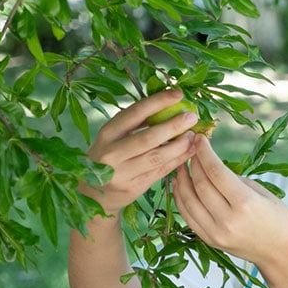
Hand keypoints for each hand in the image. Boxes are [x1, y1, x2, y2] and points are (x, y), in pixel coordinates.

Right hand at [84, 88, 200, 215]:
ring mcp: (122, 173)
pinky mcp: (133, 188)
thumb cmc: (109, 156)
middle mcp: (112, 153)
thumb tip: (169, 104)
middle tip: (192, 117)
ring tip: (193, 136)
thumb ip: (135, 124)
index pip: (135, 113)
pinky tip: (189, 152)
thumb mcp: (113, 137)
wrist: (93, 194)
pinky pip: (161, 172)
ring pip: (157, 157)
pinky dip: (177, 160)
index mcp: (107, 133)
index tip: (178, 94)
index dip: (159, 101)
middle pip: (149, 138)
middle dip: (174, 126)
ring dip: (180, 145)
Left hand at [169, 135, 287, 264]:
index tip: (200, 138)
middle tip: (189, 147)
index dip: (205, 152)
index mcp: (245, 203)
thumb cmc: (277, 219)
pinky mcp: (209, 240)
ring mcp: (215, 233)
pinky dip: (180, 198)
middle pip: (200, 184)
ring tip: (180, 164)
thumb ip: (235, 179)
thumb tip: (210, 164)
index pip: (216, 171)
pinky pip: (187, 216)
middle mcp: (227, 219)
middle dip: (192, 162)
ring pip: (188, 200)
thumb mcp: (261, 192)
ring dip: (181, 179)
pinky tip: (178, 185)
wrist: (280, 253)